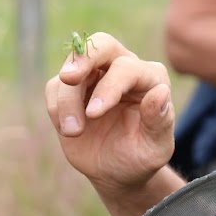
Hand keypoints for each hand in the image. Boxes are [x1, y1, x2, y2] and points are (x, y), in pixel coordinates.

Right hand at [44, 32, 174, 191]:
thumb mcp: (156, 146)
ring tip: (73, 132)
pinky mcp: (72, 90)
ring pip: (72, 69)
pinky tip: (69, 130)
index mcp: (150, 77)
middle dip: (83, 58)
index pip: (126, 68)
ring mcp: (96, 77)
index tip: (94, 114)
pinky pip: (55, 87)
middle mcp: (124, 68)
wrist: (118, 171)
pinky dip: (56, 107)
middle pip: (102, 45)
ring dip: (66, 100)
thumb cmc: (142, 155)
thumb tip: (160, 92)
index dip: (109, 87)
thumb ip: (160, 120)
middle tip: (68, 78)